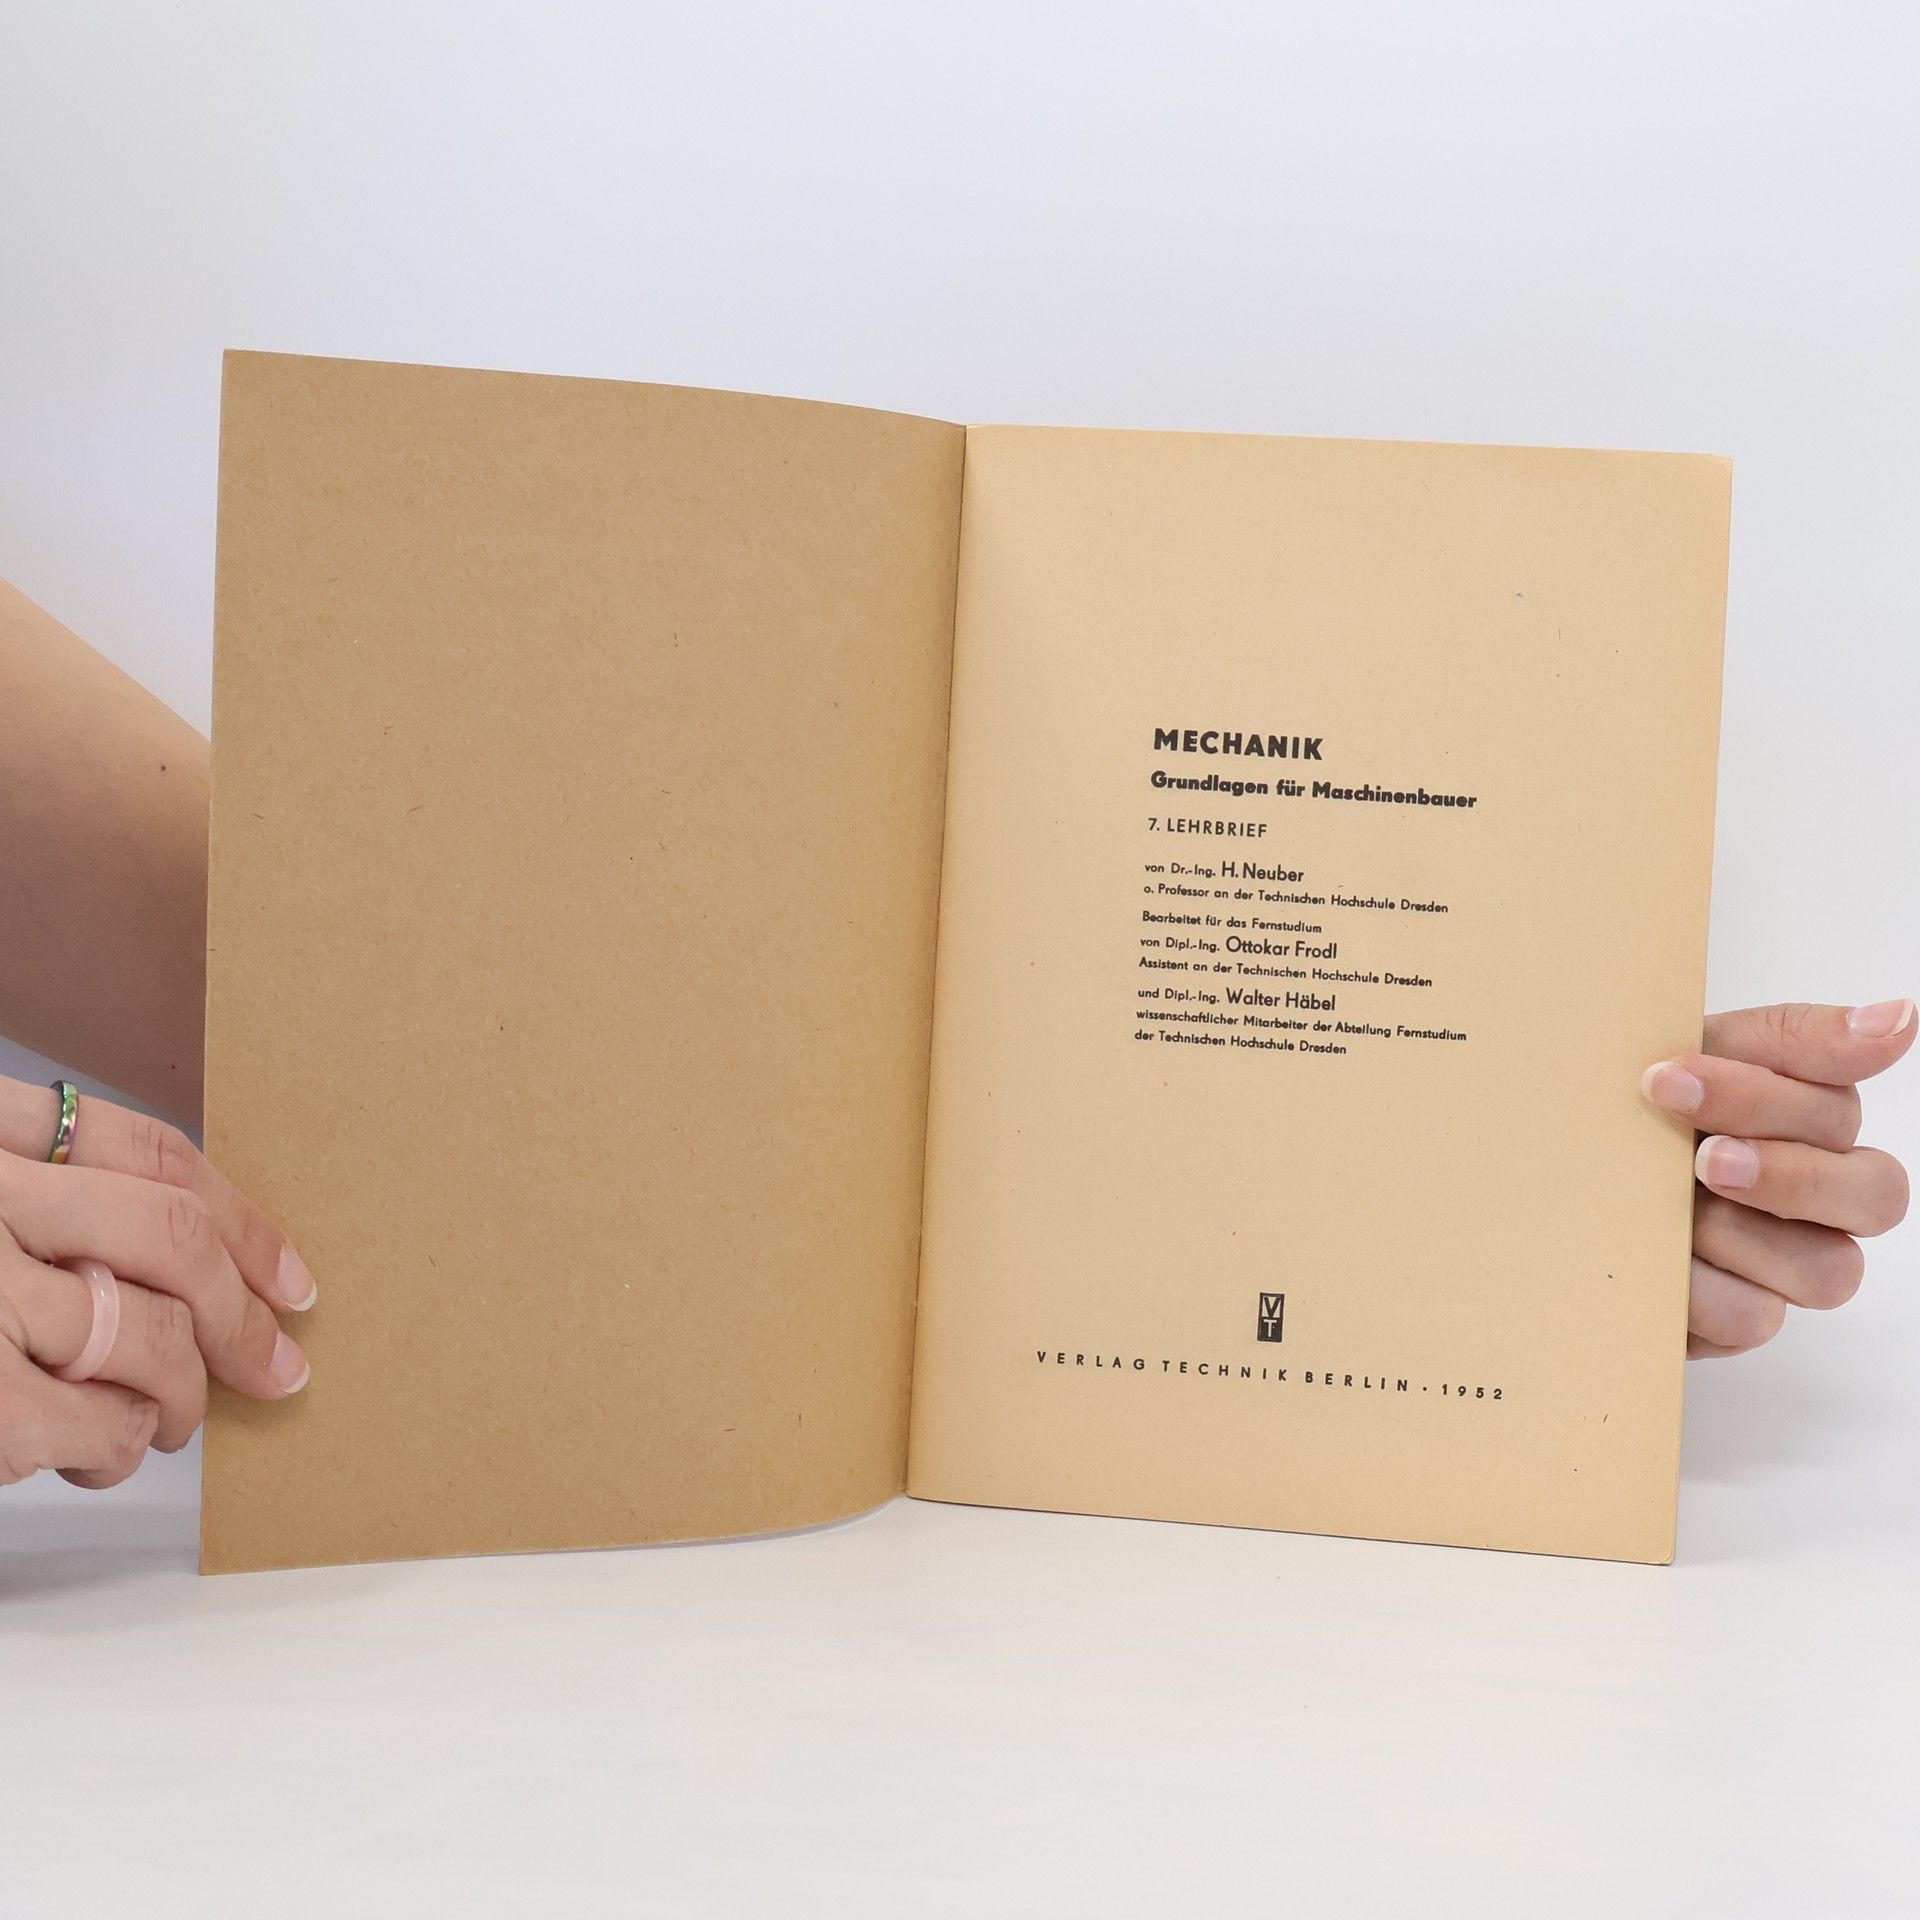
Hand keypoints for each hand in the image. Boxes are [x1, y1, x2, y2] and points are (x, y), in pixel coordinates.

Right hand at [0, 1076, 312, 1487]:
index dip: (243, 1217)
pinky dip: (114, 1445)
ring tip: (166, 1423)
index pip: (149, 1152)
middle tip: (275, 1368)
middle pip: (171, 1238)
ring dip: (182, 1394)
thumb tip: (181, 1270)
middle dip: (244, 1318)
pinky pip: (91, 1419)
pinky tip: (97, 1451)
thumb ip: (36, 1202)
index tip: (291, 1277)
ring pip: (145, 1335)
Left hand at [1642, 999, 1912, 1356]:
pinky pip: (1755, 1317)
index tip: (1668, 1075)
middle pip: (1874, 1194)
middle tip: (1700, 1158)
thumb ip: (1790, 1039)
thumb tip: (1900, 1017)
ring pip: (1829, 1268)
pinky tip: (1658, 1258)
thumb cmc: (1624, 1112)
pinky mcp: (1742, 1317)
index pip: (1838, 1105)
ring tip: (1674, 1211)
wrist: (1540, 1181)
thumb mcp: (1682, 1054)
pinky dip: (1698, 1286)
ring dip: (1740, 1234)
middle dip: (1784, 1173)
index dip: (1761, 1094)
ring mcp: (1786, 1262)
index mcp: (1809, 1119)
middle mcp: (1818, 1193)